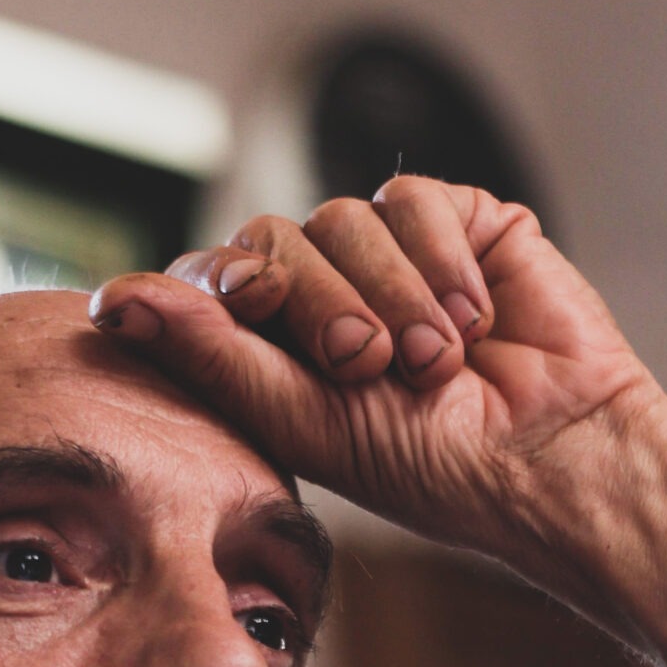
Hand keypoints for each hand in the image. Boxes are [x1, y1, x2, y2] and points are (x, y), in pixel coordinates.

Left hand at [91, 179, 660, 576]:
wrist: (549, 457)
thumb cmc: (433, 468)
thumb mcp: (307, 423)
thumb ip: (214, 356)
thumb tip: (117, 299)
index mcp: (278, 349)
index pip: (215, 278)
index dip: (226, 283)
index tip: (252, 305)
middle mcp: (329, 292)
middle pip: (275, 237)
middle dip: (320, 303)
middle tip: (368, 366)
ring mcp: (392, 255)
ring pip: (344, 216)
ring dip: (391, 295)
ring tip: (437, 363)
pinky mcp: (459, 222)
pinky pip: (414, 198)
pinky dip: (441, 262)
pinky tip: (474, 321)